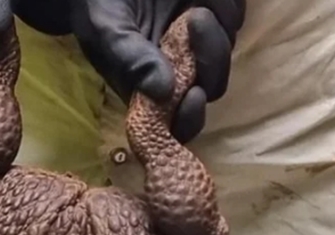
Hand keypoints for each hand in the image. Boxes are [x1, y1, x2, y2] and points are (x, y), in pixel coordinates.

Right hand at [71, 0, 245, 142]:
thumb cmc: (99, 6)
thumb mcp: (107, 32)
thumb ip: (132, 62)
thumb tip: (163, 93)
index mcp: (151, 91)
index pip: (180, 123)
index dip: (191, 118)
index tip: (194, 94)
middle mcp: (179, 73)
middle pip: (214, 84)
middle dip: (212, 57)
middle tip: (196, 19)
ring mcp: (199, 45)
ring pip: (227, 47)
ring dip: (218, 27)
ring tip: (194, 5)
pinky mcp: (213, 14)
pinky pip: (235, 16)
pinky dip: (226, 6)